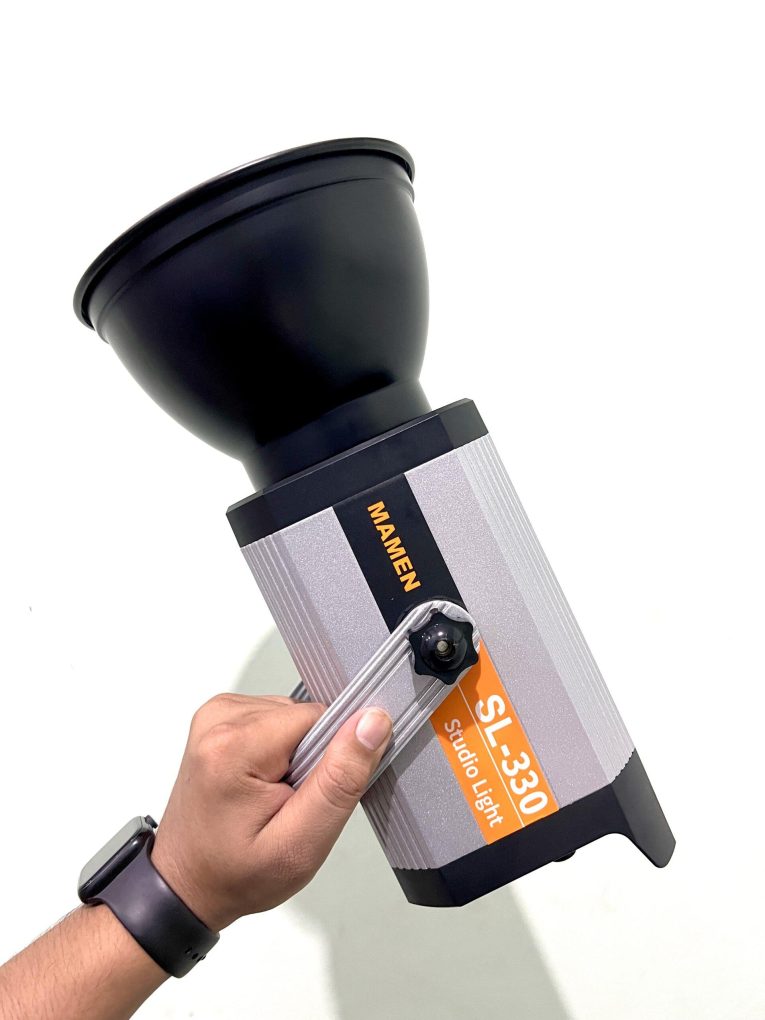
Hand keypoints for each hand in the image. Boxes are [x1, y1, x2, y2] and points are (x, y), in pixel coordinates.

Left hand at [151, 693, 391, 931]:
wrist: (186, 883)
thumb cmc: (235, 874)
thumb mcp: (300, 844)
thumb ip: (340, 780)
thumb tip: (371, 722)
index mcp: (233, 746)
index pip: (319, 718)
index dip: (330, 757)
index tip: (311, 795)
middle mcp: (218, 719)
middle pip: (304, 715)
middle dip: (312, 758)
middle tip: (290, 803)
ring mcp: (215, 715)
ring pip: (293, 715)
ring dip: (295, 754)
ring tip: (274, 796)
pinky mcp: (218, 718)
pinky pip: (275, 718)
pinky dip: (279, 749)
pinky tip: (263, 782)